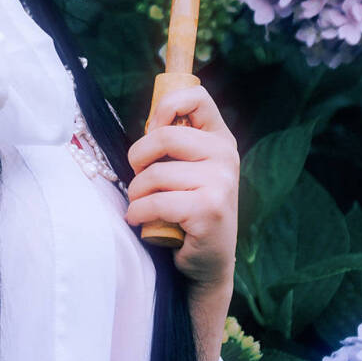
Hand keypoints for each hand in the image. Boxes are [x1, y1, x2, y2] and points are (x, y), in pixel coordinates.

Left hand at [125, 77, 239, 297]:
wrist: (209, 264)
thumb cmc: (189, 210)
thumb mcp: (190, 170)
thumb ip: (176, 143)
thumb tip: (148, 121)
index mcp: (221, 139)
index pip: (197, 97)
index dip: (166, 106)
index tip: (152, 130)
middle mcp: (226, 156)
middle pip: (164, 136)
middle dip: (137, 158)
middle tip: (137, 177)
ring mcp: (220, 183)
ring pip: (155, 173)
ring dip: (135, 193)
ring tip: (138, 204)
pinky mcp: (208, 210)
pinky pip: (156, 202)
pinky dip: (138, 212)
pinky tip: (137, 220)